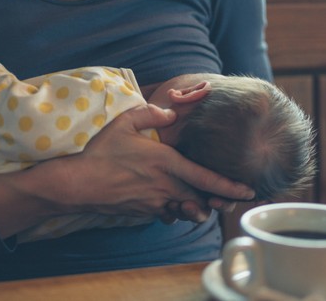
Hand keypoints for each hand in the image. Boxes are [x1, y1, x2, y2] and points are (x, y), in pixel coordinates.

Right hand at [60, 104, 254, 220]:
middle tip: (227, 200)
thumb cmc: (100, 151)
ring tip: (200, 203)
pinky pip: (167, 214)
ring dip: (195, 207)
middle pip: (201, 199)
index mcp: (166, 162)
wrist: (77, 184)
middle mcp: (165, 186)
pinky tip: (170, 202)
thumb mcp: (124, 122)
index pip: (206, 178)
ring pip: (186, 210)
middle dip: (216, 201)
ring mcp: (154, 202)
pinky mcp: (143, 212)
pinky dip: (173, 210)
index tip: (248, 190)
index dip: (230, 186)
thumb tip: (171, 113)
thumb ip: (151, 114)